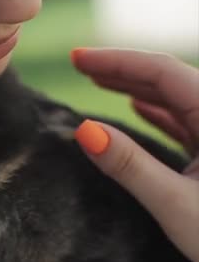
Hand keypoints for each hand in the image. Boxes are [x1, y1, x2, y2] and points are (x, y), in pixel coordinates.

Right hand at [70, 48, 198, 261]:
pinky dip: (155, 110)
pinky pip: (184, 119)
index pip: (163, 71)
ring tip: (97, 81)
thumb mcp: (176, 204)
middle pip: (168, 79)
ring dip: (134, 86)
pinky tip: (136, 107)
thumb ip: (130, 165)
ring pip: (175, 97)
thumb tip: (85, 130)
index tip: (77, 57)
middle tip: (80, 64)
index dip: (116, 60)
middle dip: (121, 68)